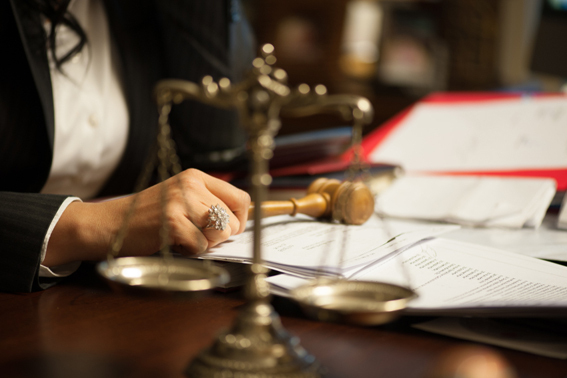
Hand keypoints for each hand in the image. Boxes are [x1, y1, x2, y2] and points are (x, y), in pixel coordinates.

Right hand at [43, 169, 249, 266]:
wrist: (110, 224)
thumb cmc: (148, 217)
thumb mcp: (181, 198)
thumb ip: (209, 203)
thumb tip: (241, 221)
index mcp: (196, 177)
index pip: (242, 198)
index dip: (239, 220)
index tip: (224, 229)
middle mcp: (191, 185)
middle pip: (234, 221)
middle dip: (219, 236)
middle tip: (195, 234)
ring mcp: (181, 202)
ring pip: (221, 233)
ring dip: (205, 243)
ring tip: (183, 236)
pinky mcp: (173, 222)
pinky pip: (202, 246)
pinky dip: (190, 252)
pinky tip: (173, 243)